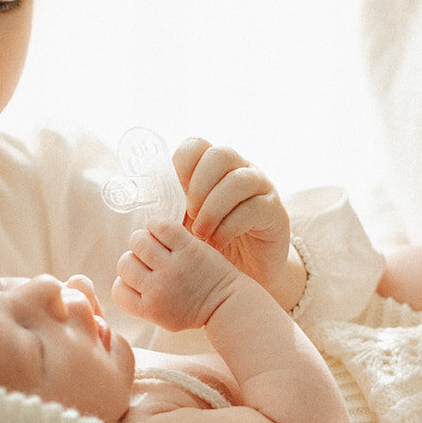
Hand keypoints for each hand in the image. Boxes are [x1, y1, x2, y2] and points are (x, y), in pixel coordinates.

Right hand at [113, 218, 237, 331]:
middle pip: (124, 263)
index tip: (140, 278)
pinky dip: (156, 225)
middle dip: (135, 259)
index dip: (125, 281)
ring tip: (156, 244)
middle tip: (150, 259)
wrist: (226, 302)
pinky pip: (159, 226)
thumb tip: (124, 278)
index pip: (117, 290)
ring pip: (138, 242)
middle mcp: (157, 289)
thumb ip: (142, 302)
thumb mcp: (163, 317)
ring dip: (144, 240)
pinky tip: (163, 232)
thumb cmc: (194, 309)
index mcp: (148, 309)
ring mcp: (172, 267)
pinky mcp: (187, 248)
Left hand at [172, 137, 304, 307]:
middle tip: (189, 214)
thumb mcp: (185, 225)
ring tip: (201, 234)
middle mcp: (239, 170)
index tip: (174, 192)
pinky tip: (217, 243)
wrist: (241, 277)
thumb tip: (146, 205)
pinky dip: (229, 226)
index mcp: (212, 168)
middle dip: (199, 185)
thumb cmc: (209, 245)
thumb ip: (172, 209)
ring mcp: (260, 188)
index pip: (196, 146)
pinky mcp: (275, 211)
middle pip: (220, 155)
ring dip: (213, 208)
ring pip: (239, 180)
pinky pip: (253, 208)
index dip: (182, 164)